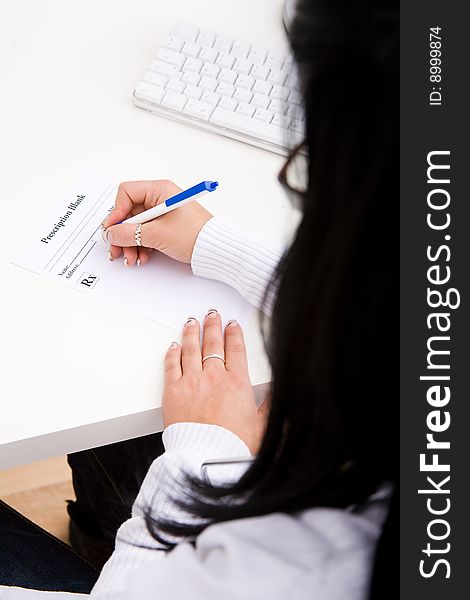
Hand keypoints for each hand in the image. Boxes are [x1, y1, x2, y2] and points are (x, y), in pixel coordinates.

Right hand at [102, 180, 212, 266]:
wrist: (215, 250)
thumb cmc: (194, 236)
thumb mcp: (157, 234)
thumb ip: (129, 233)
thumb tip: (110, 233)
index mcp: (159, 190)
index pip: (126, 193)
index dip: (116, 212)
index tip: (112, 230)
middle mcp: (160, 199)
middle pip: (129, 213)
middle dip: (122, 234)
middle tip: (116, 250)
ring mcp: (163, 214)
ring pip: (136, 226)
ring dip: (130, 243)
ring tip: (132, 259)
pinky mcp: (166, 227)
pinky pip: (146, 234)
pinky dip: (141, 246)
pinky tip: (142, 258)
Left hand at [163, 310, 268, 454]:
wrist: (206, 460)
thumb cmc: (233, 446)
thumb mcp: (262, 425)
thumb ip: (269, 404)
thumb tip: (278, 390)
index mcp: (237, 383)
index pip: (236, 349)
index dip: (234, 334)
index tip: (232, 324)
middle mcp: (214, 377)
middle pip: (213, 343)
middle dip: (213, 326)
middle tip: (212, 315)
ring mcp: (191, 382)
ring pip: (191, 349)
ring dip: (192, 333)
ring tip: (192, 322)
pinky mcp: (173, 391)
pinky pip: (171, 365)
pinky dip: (173, 353)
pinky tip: (174, 346)